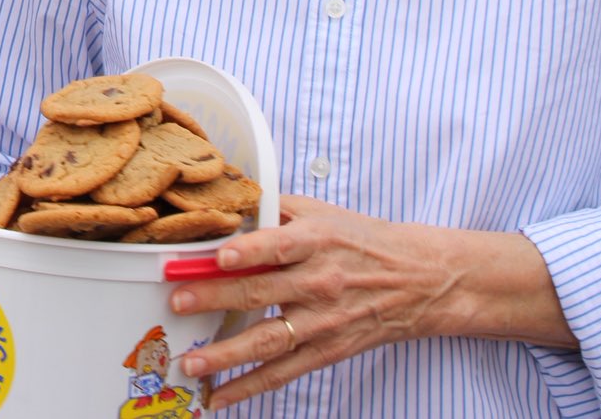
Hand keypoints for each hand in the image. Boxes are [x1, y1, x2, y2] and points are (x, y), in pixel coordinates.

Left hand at [167, 197, 549, 410]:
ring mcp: (323, 321)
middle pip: (263, 292)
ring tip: (191, 361)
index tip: (220, 256)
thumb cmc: (363, 240)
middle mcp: (320, 282)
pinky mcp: (327, 350)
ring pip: (269, 341)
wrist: (421, 280)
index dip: (251, 250)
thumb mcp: (324, 212)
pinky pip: (283, 372)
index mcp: (318, 240)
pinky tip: (219, 396)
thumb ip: (276, 210)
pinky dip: (250, 387)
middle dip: (216, 298)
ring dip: (226, 354)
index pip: (281, 244)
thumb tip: (224, 205)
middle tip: (179, 302)